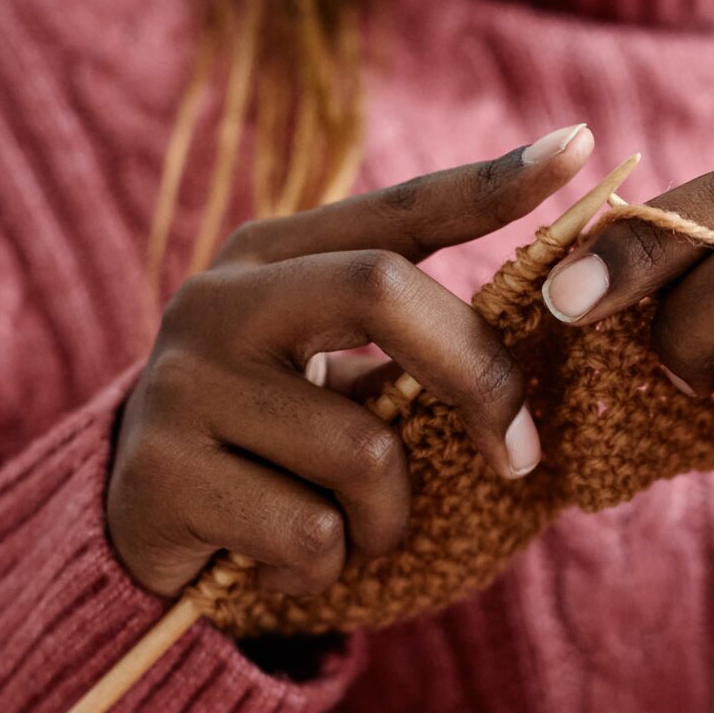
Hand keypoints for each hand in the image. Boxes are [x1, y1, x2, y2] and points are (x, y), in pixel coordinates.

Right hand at [108, 124, 595, 597]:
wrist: (136, 532)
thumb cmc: (271, 448)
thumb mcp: (331, 375)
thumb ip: (407, 339)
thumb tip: (554, 309)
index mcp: (271, 256)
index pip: (398, 209)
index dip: (488, 183)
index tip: (577, 144)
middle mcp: (218, 300)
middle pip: (382, 290)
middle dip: (478, 378)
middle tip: (520, 455)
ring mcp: (182, 383)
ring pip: (363, 449)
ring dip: (387, 518)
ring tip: (347, 531)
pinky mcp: (159, 473)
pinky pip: (310, 532)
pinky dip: (324, 568)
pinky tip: (282, 562)